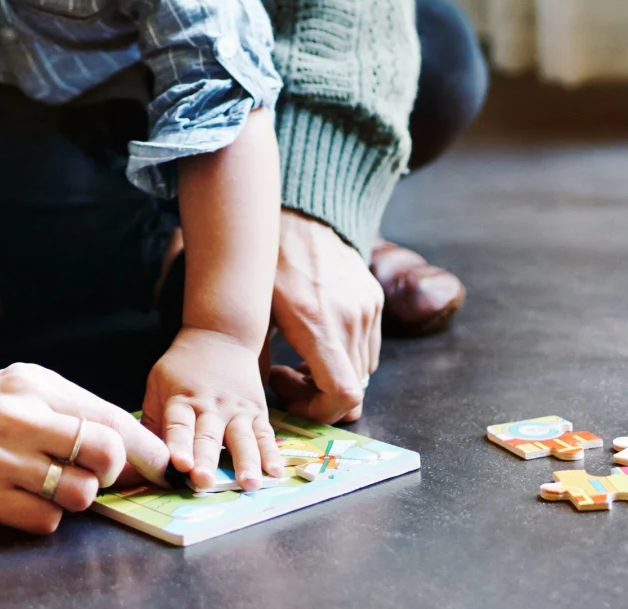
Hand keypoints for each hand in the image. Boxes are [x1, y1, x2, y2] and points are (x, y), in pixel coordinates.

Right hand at [0, 363, 169, 533]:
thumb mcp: (30, 389)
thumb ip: (81, 411)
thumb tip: (139, 449)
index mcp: (34, 386)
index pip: (110, 419)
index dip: (147, 449)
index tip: (166, 467)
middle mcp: (17, 419)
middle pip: (104, 455)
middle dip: (112, 471)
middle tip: (96, 471)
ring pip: (79, 494)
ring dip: (77, 495)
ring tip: (52, 480)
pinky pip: (46, 520)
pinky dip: (46, 514)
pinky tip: (26, 496)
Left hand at [142, 327, 284, 490]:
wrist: (221, 334)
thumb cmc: (183, 367)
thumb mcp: (158, 384)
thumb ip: (153, 422)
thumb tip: (141, 459)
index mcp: (182, 399)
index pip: (178, 425)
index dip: (178, 445)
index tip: (179, 464)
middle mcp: (210, 405)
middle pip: (208, 436)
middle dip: (206, 460)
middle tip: (204, 482)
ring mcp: (237, 409)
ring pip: (242, 438)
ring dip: (246, 463)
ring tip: (249, 484)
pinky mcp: (257, 411)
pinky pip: (265, 435)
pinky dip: (271, 455)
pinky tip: (276, 473)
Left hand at [269, 207, 382, 422]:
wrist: (298, 216)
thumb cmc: (267, 264)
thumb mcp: (254, 313)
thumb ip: (257, 360)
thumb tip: (253, 402)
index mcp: (317, 323)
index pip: (343, 393)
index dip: (320, 412)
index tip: (290, 396)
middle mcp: (350, 318)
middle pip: (353, 388)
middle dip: (319, 396)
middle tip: (286, 376)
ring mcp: (367, 307)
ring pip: (362, 371)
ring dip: (334, 377)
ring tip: (299, 357)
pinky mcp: (375, 298)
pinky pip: (368, 347)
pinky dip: (346, 356)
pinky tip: (317, 338)